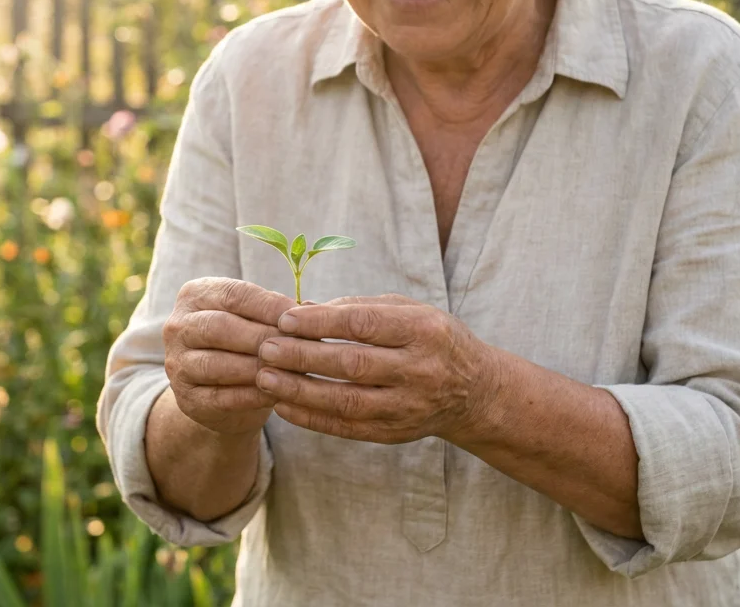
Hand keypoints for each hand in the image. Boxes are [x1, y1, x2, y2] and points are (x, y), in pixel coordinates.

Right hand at [163, 277, 297, 435]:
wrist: (223, 392)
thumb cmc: (247, 344)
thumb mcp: (257, 320)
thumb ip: (277, 313)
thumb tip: (311, 309)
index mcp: (195, 295)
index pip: (233, 295)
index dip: (269, 306)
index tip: (300, 316)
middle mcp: (178, 326)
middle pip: (219, 327)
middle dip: (262, 337)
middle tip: (298, 347)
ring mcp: (177, 364)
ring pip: (216, 364)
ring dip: (257, 368)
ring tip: (290, 372)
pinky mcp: (186, 399)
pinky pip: (220, 398)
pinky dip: (251, 396)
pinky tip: (277, 394)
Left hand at [255, 294, 501, 444]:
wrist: (475, 392)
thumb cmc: (433, 339)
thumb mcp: (410, 311)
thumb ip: (361, 307)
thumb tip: (305, 306)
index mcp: (424, 331)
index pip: (365, 324)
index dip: (322, 322)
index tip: (285, 318)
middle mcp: (419, 370)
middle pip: (352, 364)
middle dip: (303, 356)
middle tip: (266, 347)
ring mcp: (408, 406)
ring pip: (347, 401)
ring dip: (300, 391)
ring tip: (265, 378)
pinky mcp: (395, 433)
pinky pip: (347, 428)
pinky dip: (312, 418)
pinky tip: (284, 406)